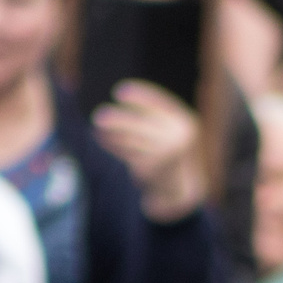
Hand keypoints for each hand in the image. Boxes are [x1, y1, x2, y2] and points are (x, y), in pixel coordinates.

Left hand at [92, 81, 206, 220]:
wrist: (183, 190)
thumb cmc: (171, 152)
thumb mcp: (169, 129)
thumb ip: (150, 116)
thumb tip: (120, 96)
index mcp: (185, 121)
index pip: (159, 103)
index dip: (140, 96)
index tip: (118, 91)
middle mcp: (179, 137)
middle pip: (142, 124)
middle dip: (118, 120)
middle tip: (98, 116)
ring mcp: (168, 155)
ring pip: (133, 141)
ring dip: (113, 134)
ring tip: (97, 128)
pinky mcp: (156, 171)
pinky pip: (130, 157)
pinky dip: (117, 148)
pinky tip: (104, 139)